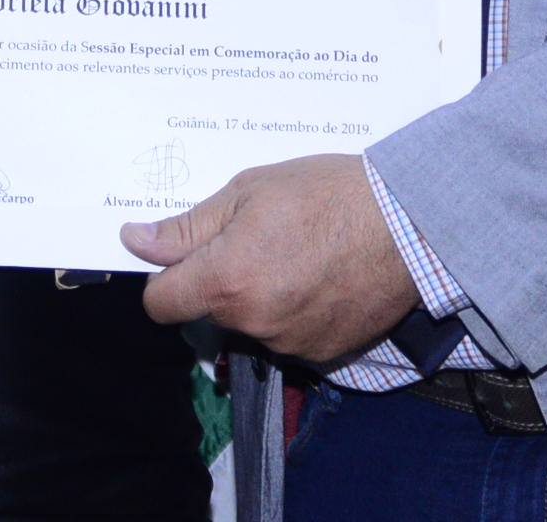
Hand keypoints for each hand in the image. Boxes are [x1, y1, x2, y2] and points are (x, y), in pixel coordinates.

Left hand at [121, 154, 420, 364]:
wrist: (410, 222)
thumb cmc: (329, 193)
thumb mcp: (250, 190)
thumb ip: (190, 225)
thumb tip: (136, 241)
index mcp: (225, 280)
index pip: (161, 303)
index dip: (168, 277)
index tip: (187, 257)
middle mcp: (252, 323)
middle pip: (210, 310)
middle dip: (223, 278)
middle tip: (261, 237)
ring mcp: (290, 345)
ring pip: (252, 324)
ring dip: (262, 297)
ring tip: (301, 254)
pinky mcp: (324, 355)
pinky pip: (291, 337)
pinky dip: (298, 313)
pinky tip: (324, 278)